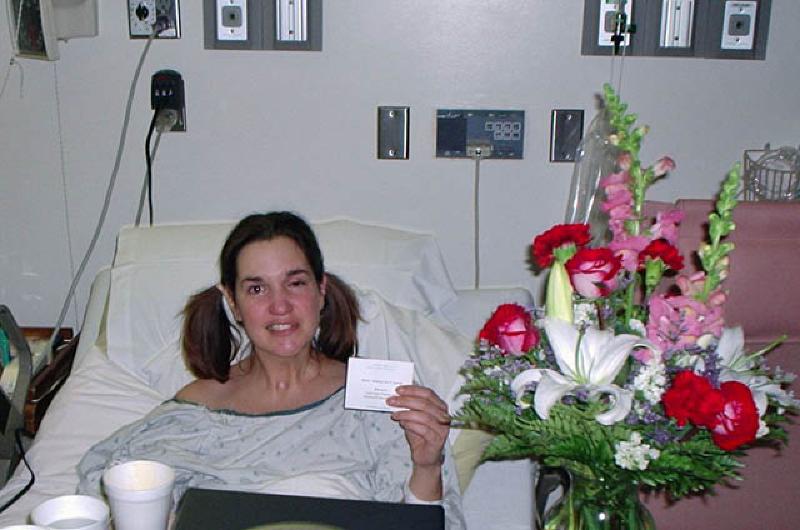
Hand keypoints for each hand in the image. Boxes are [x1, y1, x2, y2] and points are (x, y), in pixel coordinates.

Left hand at [386, 385, 449, 500]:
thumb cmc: (420, 435)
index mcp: (440, 406)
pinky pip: (423, 429)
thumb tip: (397, 394)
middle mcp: (444, 416)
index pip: (427, 393)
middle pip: (425, 403)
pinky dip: (411, 425)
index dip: (412, 390)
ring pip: (424, 416)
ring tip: (394, 414)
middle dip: (406, 400)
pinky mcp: (437, 440)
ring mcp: (442, 428)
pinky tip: (402, 423)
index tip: (398, 390)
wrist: (425, 457)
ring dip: (406, 413)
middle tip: (391, 400)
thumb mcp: (413, 417)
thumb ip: (409, 406)